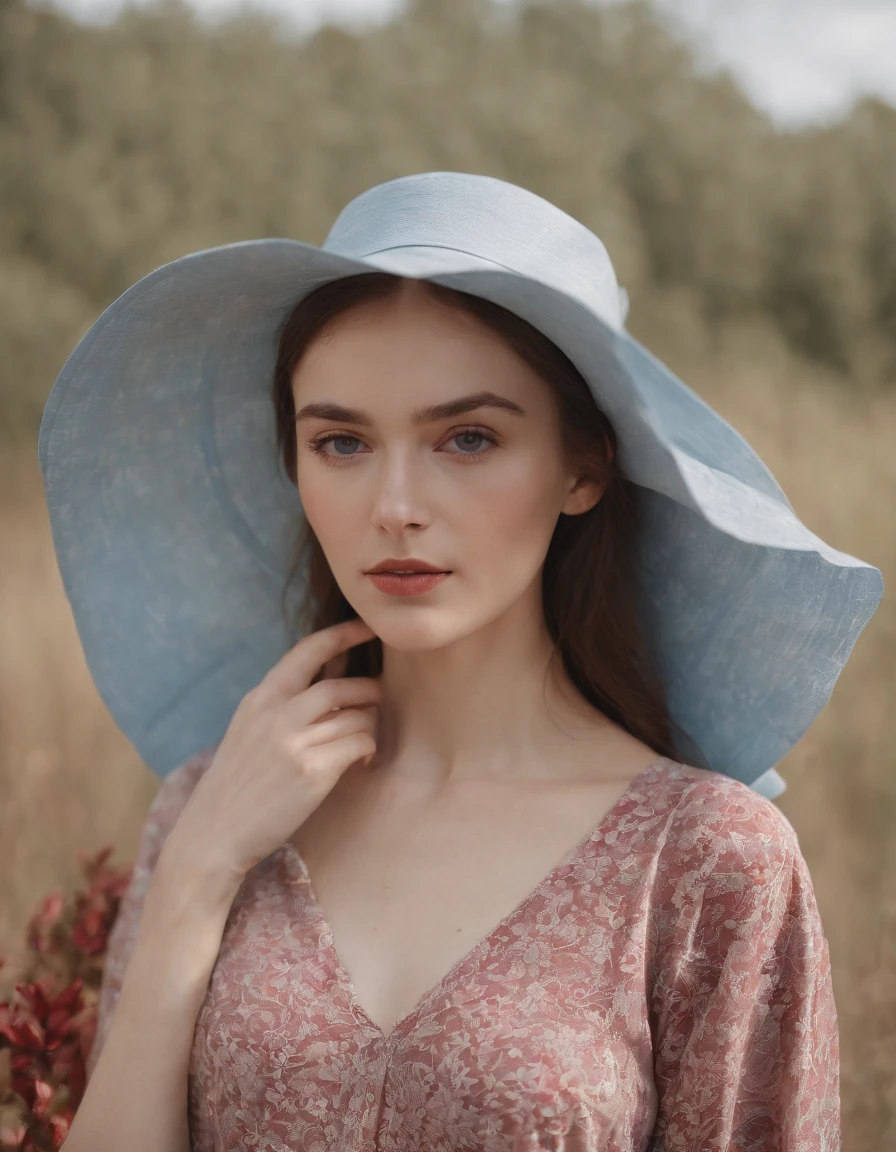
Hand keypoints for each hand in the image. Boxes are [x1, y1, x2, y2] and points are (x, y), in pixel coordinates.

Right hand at [163, 618, 382, 888]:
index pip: (307, 651)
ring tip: (366, 739)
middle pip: (341, 685)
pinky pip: (359, 743)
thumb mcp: (249, 731)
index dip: (342, 634)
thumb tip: (329, 681)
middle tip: (377, 701)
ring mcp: (294, 742)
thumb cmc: (237, 784)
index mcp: (260, 699)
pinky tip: (363, 761)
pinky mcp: (313, 771)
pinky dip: (368, 748)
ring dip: (370, 724)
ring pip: (357, 715)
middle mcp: (277, 713)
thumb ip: (283, 705)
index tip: (367, 628)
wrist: (214, 832)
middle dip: (368, 690)